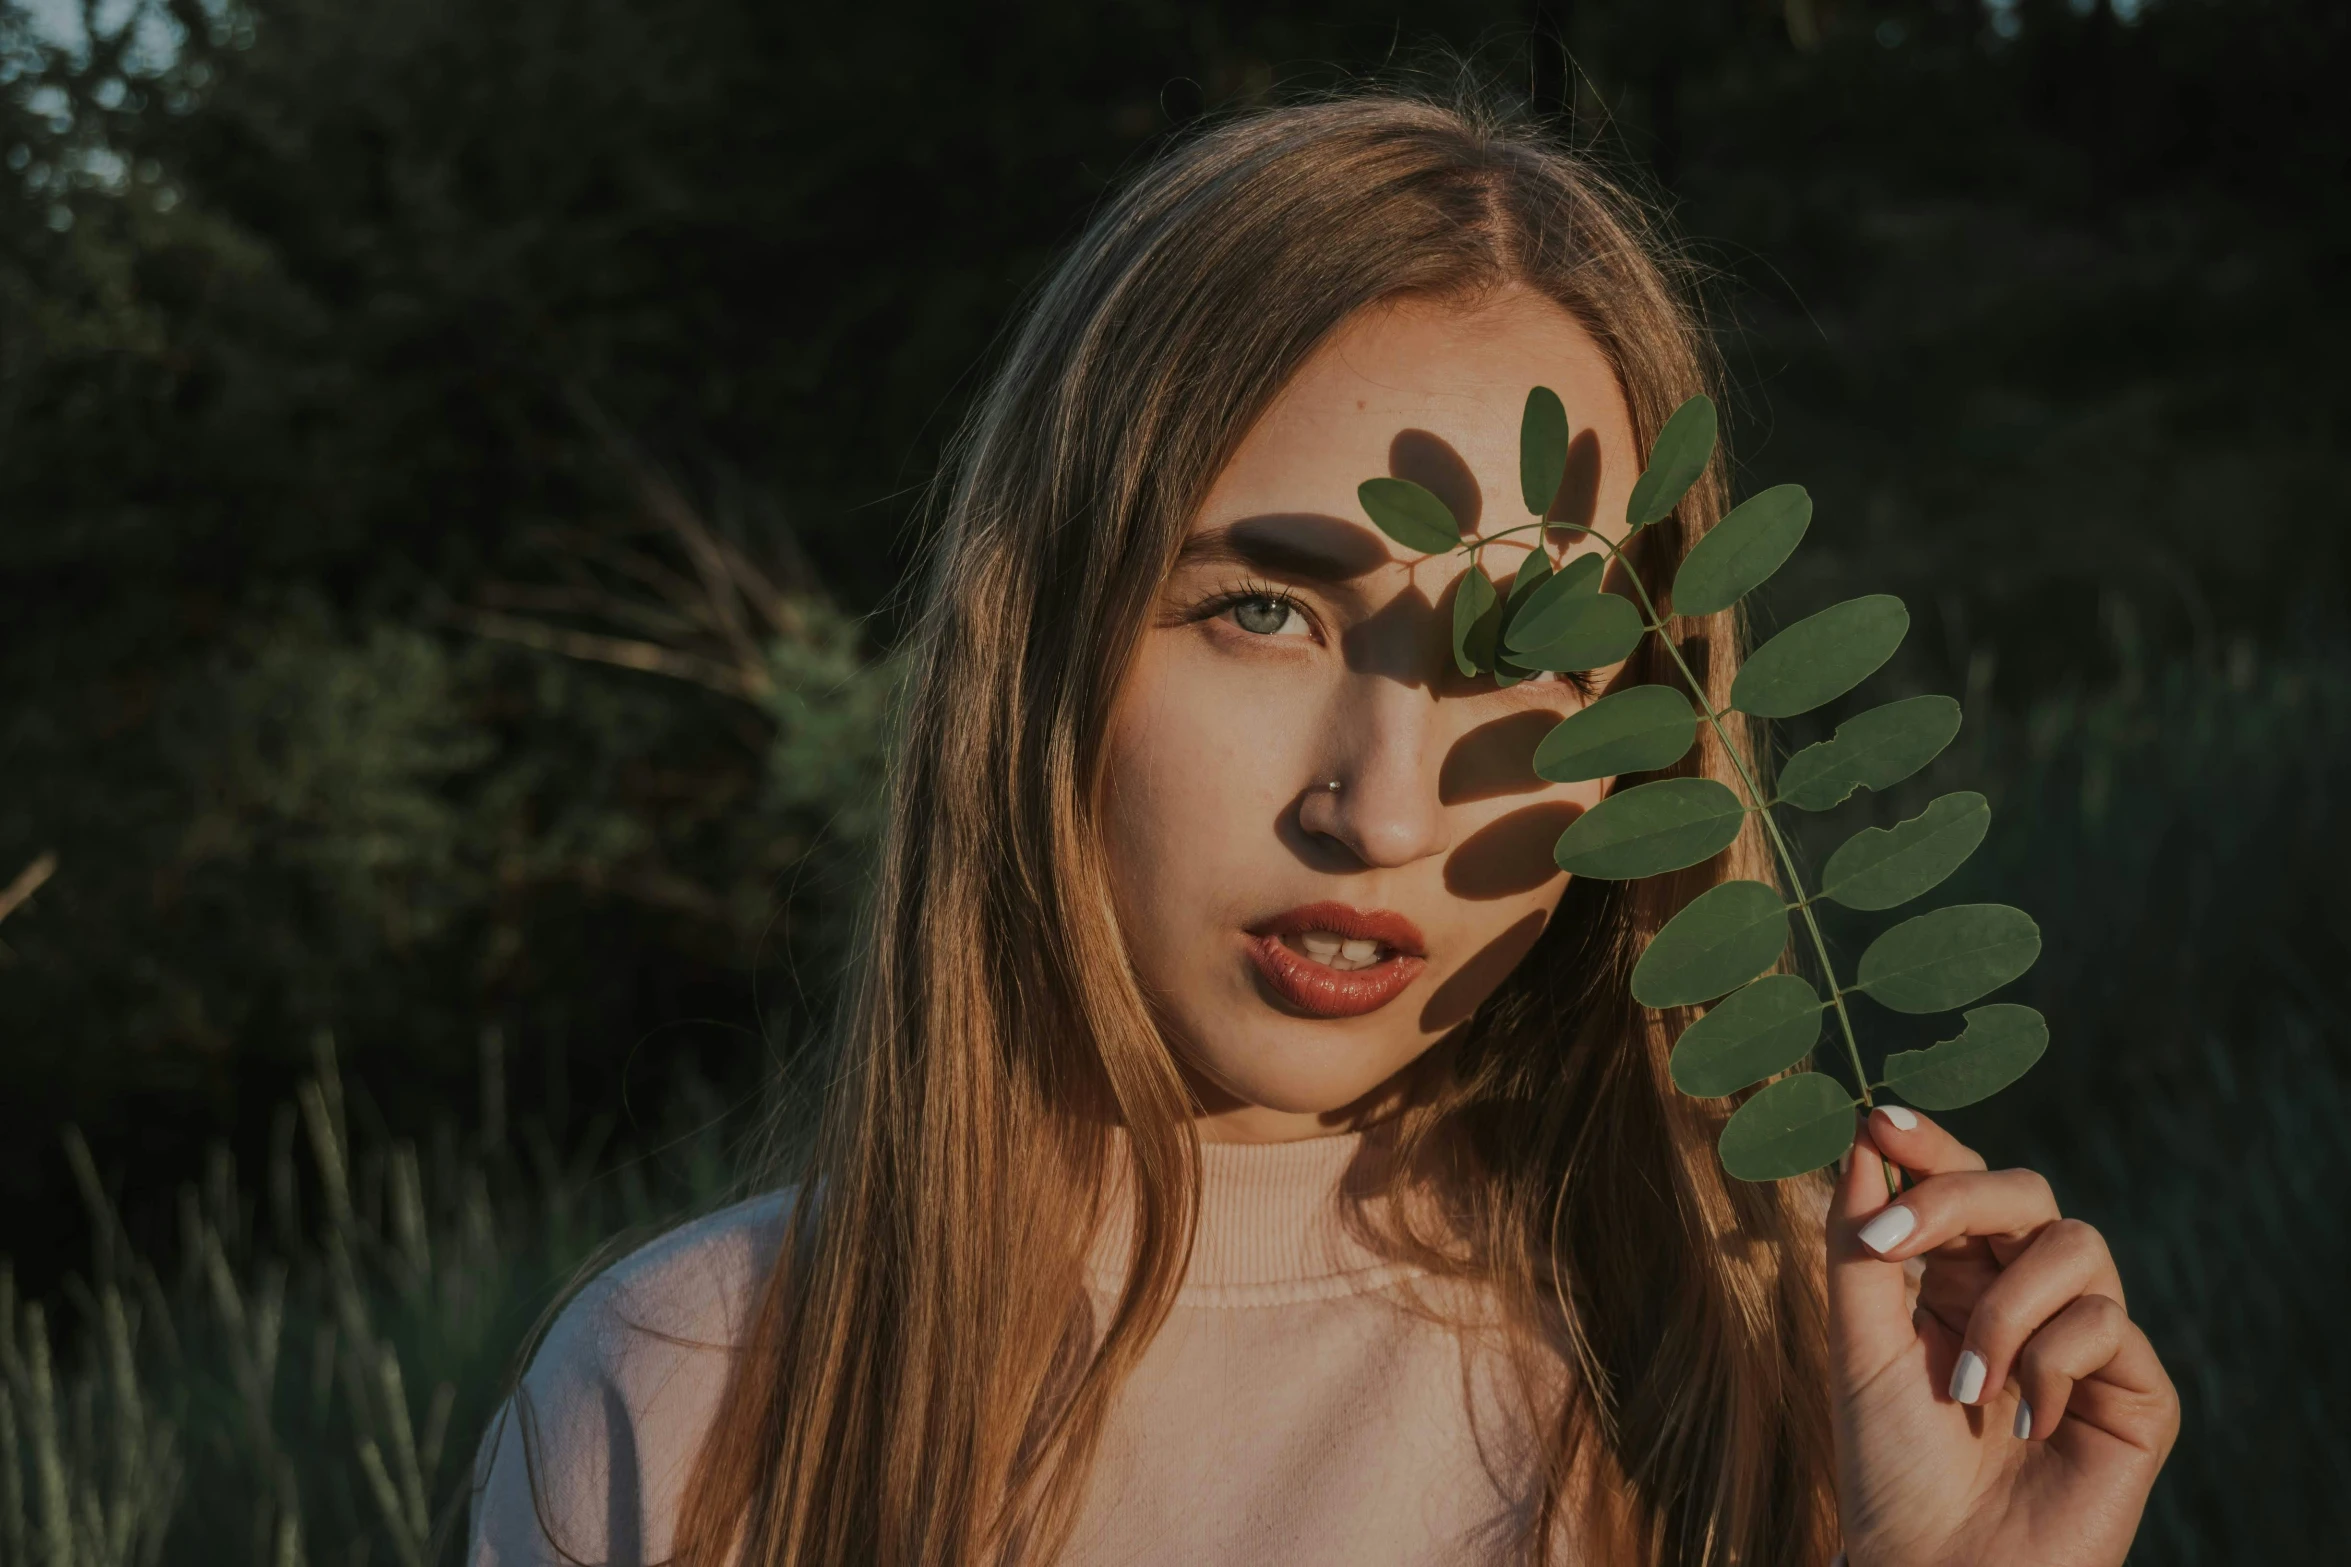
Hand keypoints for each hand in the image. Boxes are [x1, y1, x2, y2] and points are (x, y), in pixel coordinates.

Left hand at [1827, 1106, 2179, 1566]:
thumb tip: (1859, 1139)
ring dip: (2003, 1307)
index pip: (1960, 1185)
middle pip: (2024, 1191)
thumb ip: (1860, 1245)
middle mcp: (2027, 1296)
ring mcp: (2087, 1341)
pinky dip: (2050, 1363)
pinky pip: (2108, 1323)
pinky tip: (2024, 1424)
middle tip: (1890, 1244)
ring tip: (1965, 1385)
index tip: (1879, 1120)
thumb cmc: (1892, 1466)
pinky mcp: (2137, 1392)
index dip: (1930, 1145)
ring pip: (2075, 1244)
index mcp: (1958, 1278)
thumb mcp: (1859, 1345)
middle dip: (1956, 1198)